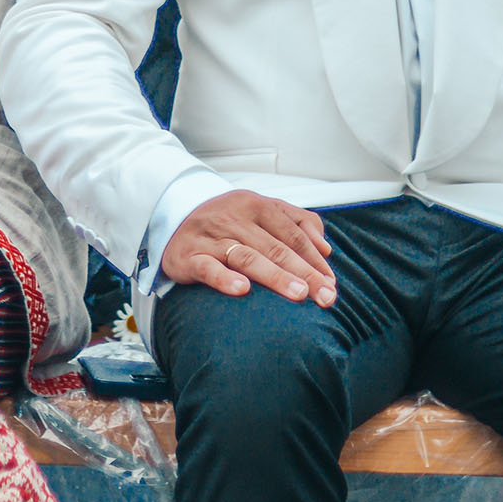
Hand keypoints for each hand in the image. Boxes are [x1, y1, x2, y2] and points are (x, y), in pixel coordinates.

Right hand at [159, 189, 336, 305]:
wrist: (170, 217)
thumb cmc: (225, 221)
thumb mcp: (260, 211)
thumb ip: (296, 223)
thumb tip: (326, 248)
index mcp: (256, 205)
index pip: (293, 235)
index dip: (315, 260)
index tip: (332, 283)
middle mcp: (234, 218)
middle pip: (276, 248)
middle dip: (305, 273)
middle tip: (326, 296)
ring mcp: (211, 237)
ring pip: (248, 257)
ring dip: (275, 276)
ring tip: (299, 294)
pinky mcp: (189, 256)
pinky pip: (208, 268)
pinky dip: (224, 278)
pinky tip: (242, 290)